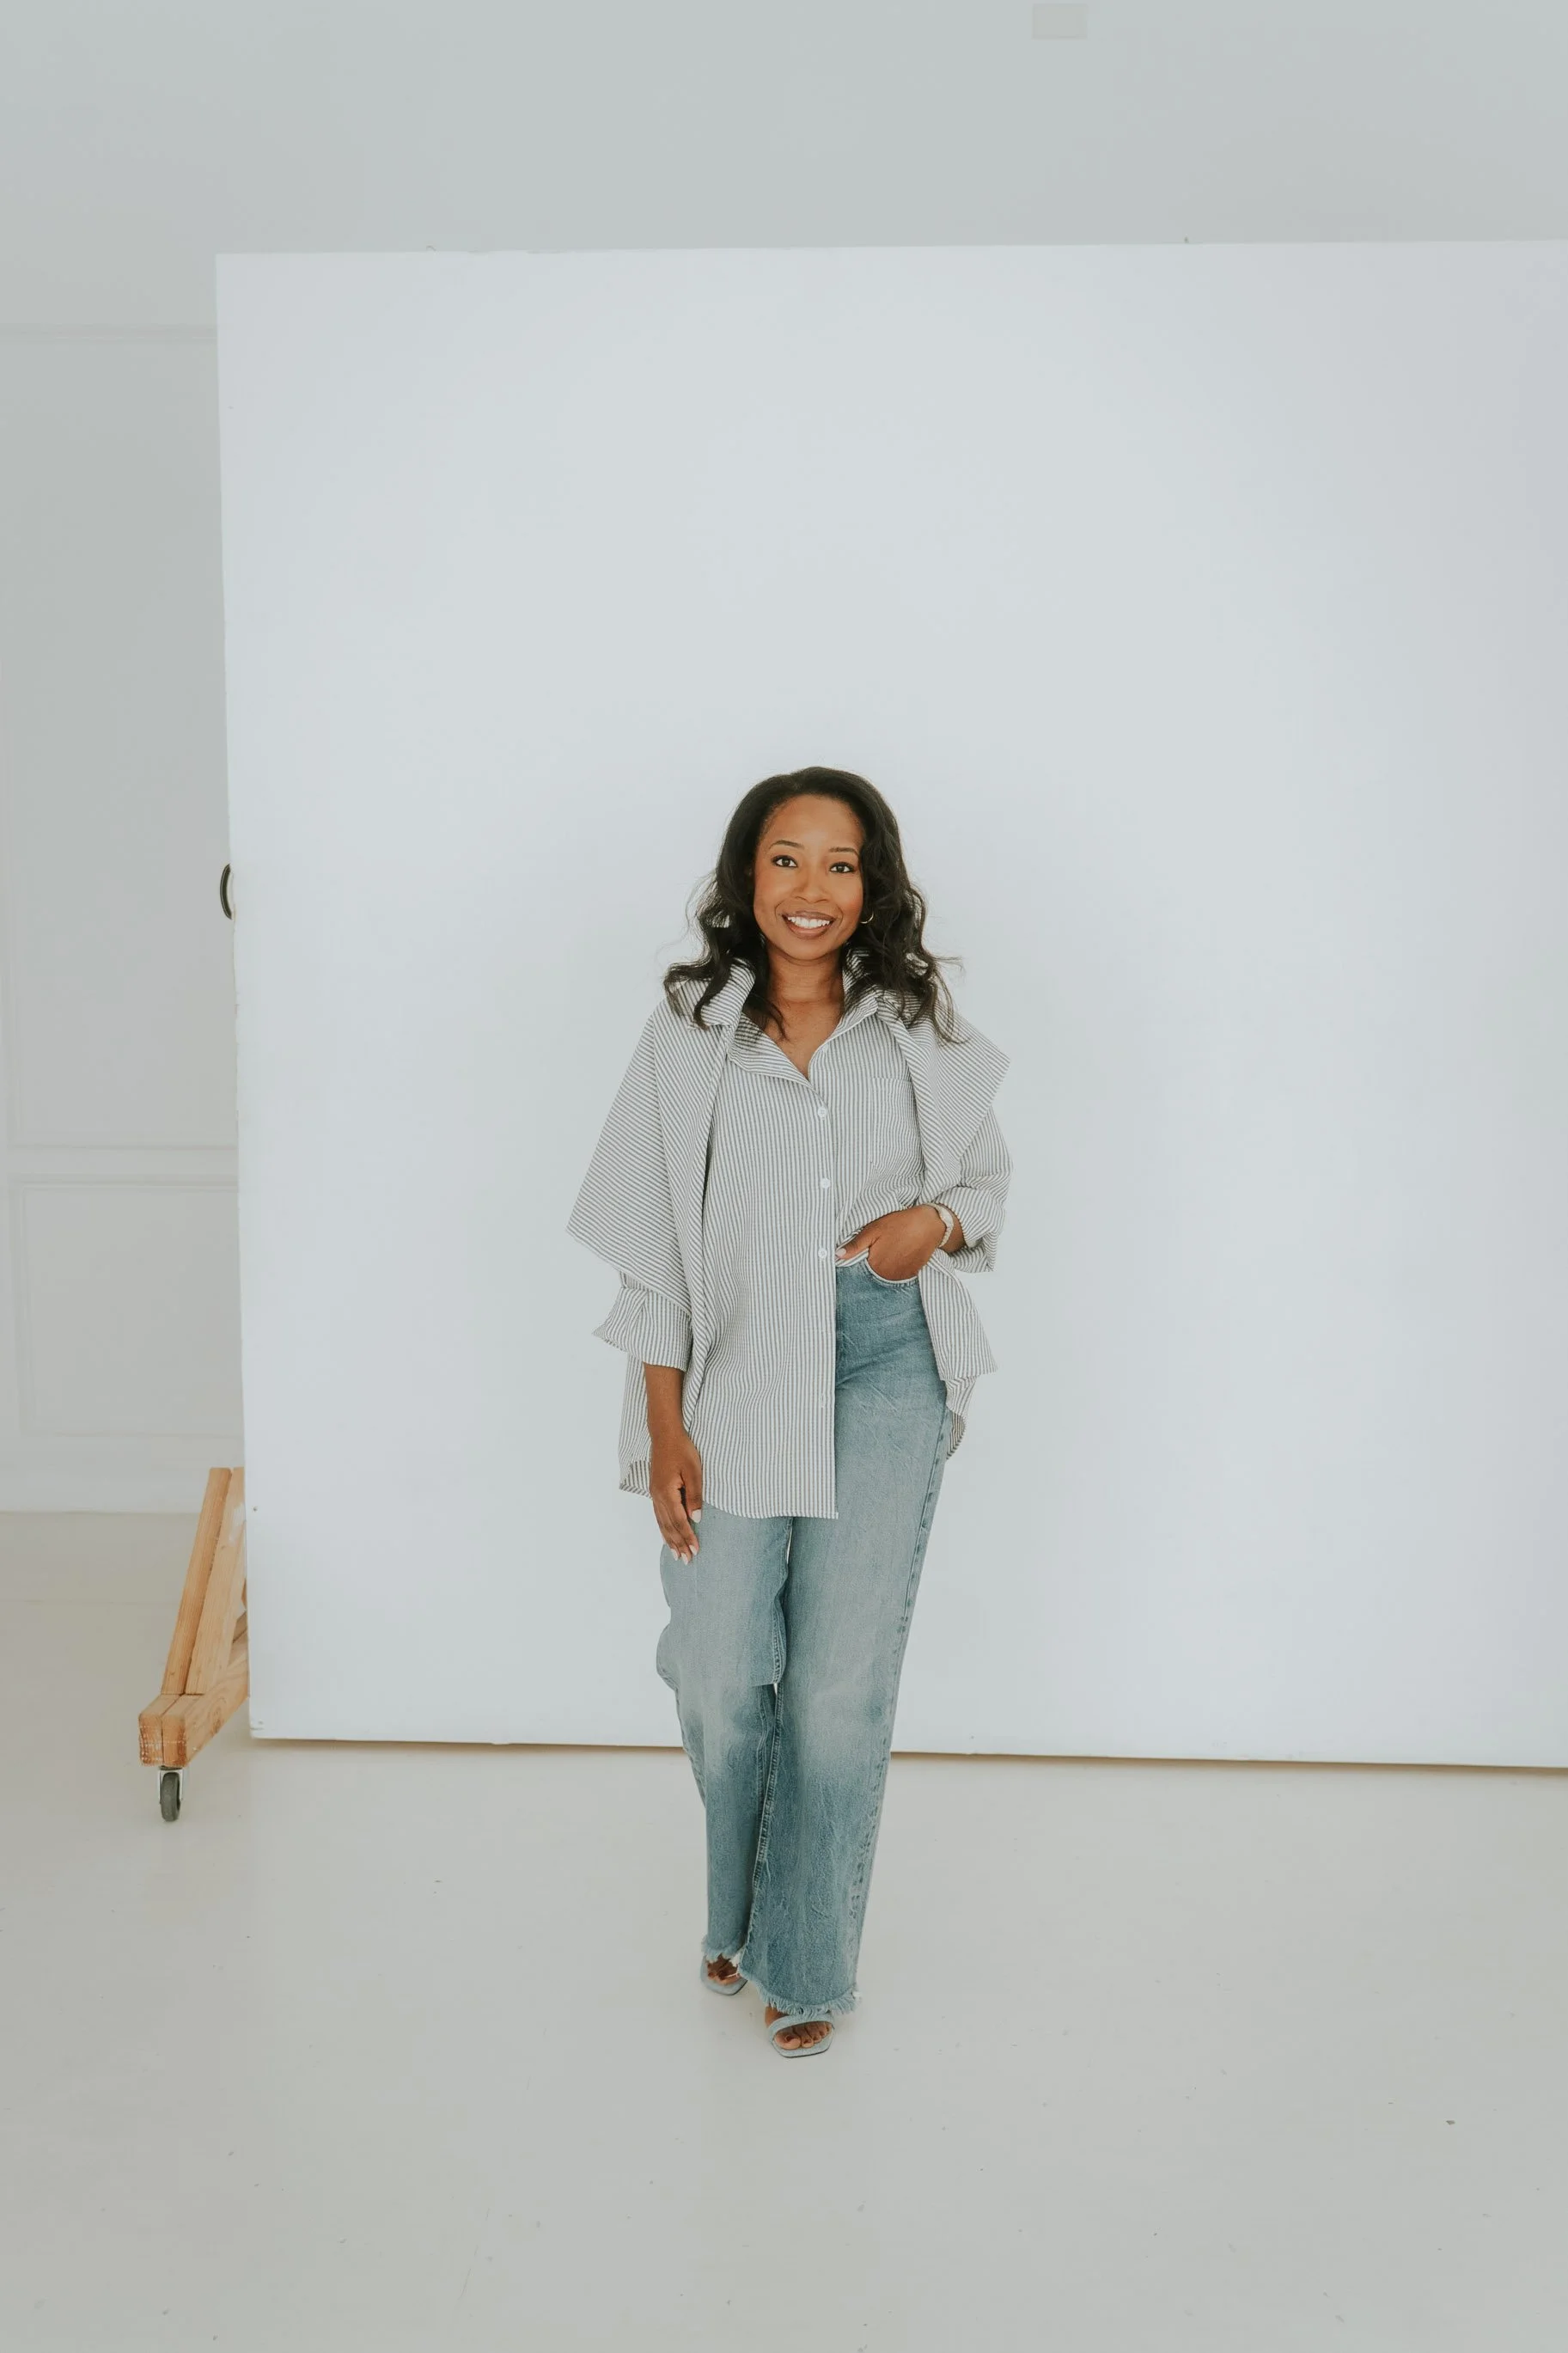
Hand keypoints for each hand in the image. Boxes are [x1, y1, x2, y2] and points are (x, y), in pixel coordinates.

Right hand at [650, 1427, 703, 1561]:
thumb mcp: (694, 1472)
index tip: (695, 1550)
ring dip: (669, 1540)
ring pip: (662, 1523)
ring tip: (676, 1554)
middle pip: (669, 1526)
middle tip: (686, 1560)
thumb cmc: (682, 1450)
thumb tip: (696, 1519)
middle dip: (678, 1544)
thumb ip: (695, 1496)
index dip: (688, 1537)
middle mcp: (658, 1497)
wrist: (664, 1435)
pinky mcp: (655, 1491)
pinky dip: (663, 1528)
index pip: (680, 1521)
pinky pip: (658, 1515)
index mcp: (667, 1494)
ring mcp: (654, 1494)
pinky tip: (666, 1535)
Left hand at [836, 1204, 955, 1281]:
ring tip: (893, 1250)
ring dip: (886, 1267)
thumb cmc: (900, 1223)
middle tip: (884, 1247)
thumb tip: (837, 1255)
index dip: (863, 1259)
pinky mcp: (913, 1274)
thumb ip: (855, 1245)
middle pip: (874, 1274)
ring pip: (887, 1276)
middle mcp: (888, 1276)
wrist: (930, 1224)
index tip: (868, 1251)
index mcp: (875, 1265)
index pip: (861, 1269)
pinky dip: (898, 1267)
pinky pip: (900, 1275)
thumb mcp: (873, 1230)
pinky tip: (901, 1254)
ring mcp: (902, 1277)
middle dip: (875, 1263)